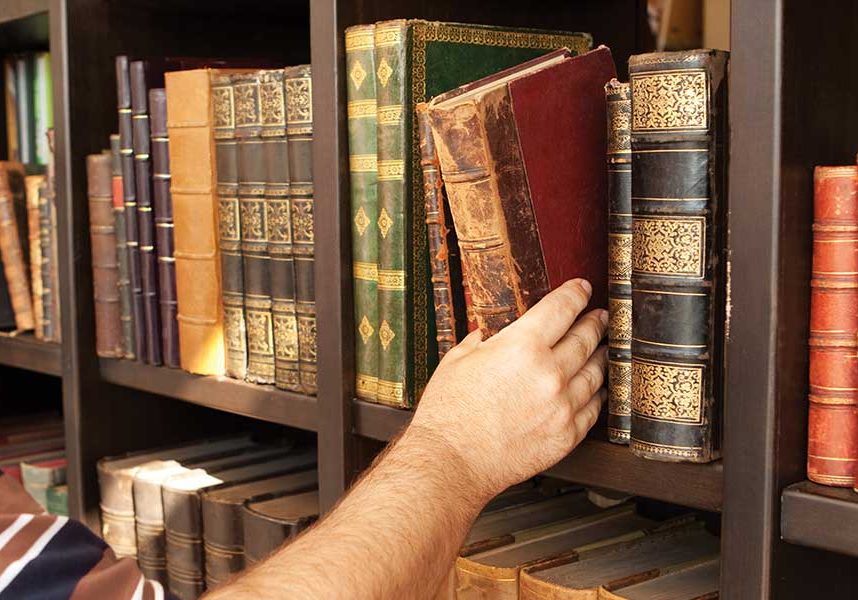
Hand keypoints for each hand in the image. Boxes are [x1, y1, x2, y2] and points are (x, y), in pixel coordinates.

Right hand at [405, 279, 607, 503]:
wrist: (452, 461)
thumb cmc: (448, 412)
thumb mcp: (457, 361)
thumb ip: (479, 342)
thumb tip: (487, 336)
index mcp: (521, 346)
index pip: (561, 308)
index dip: (575, 294)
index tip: (582, 288)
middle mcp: (549, 373)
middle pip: (585, 338)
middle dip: (594, 323)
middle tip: (599, 316)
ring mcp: (562, 406)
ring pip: (595, 373)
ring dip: (601, 356)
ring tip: (603, 349)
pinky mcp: (566, 435)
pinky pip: (593, 409)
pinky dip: (598, 395)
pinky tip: (597, 389)